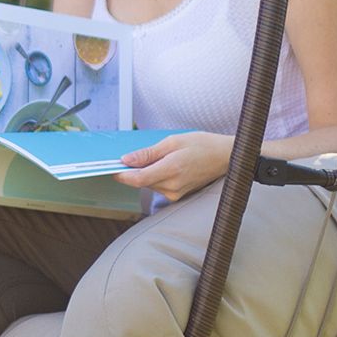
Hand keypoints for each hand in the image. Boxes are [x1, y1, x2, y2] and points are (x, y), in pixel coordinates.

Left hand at [115, 131, 234, 203]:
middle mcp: (172, 186)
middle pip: (141, 182)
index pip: (137, 179)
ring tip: (156, 157)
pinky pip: (158, 186)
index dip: (121, 174)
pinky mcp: (178, 195)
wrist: (225, 157)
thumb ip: (148, 153)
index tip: (111, 167)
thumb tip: (127, 160)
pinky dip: (154, 176)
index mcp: (171, 170)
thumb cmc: (202, 145)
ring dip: (145, 172)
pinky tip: (163, 165)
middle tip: (130, 155)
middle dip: (133, 170)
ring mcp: (176, 193)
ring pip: (149, 184)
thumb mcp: (173, 141)